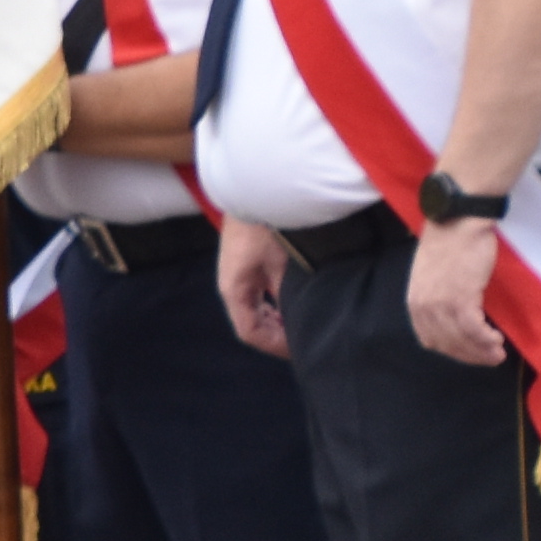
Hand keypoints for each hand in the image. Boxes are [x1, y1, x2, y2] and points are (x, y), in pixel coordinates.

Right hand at [222, 217, 292, 359]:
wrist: (255, 191)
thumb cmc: (265, 226)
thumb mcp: (280, 263)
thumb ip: (286, 292)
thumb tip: (299, 317)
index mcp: (235, 290)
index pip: (251, 332)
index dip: (276, 346)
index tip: (302, 349)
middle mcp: (233, 288)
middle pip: (252, 325)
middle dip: (277, 336)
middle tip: (306, 340)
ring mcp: (239, 278)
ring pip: (256, 312)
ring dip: (277, 322)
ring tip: (302, 325)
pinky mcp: (248, 268)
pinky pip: (260, 297)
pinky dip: (275, 307)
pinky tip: (293, 305)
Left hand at [415, 212, 514, 366]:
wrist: (456, 223)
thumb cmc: (448, 245)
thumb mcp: (432, 277)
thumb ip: (437, 298)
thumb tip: (453, 317)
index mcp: (414, 303)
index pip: (430, 340)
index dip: (452, 351)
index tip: (469, 353)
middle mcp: (423, 307)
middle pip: (447, 344)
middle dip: (470, 355)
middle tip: (490, 359)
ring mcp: (440, 304)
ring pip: (461, 340)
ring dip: (482, 351)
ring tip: (497, 354)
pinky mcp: (460, 299)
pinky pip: (473, 329)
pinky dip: (486, 339)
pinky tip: (496, 340)